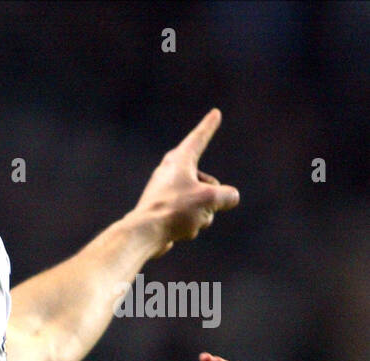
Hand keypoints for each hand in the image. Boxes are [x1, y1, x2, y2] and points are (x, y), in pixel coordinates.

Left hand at [129, 109, 239, 258]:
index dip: (209, 126)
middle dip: (212, 198)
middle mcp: (171, 173)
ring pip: (202, 203)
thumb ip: (227, 195)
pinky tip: (177, 232)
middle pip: (208, 183)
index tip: (215, 113)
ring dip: (202, 215)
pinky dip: (190, 225)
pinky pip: (191, 217)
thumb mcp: (210, 199)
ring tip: (185, 220)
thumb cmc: (175, 210)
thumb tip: (229, 198)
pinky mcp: (165, 212)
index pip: (199, 139)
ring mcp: (167, 193)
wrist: (145, 234)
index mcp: (179, 161)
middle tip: (197, 207)